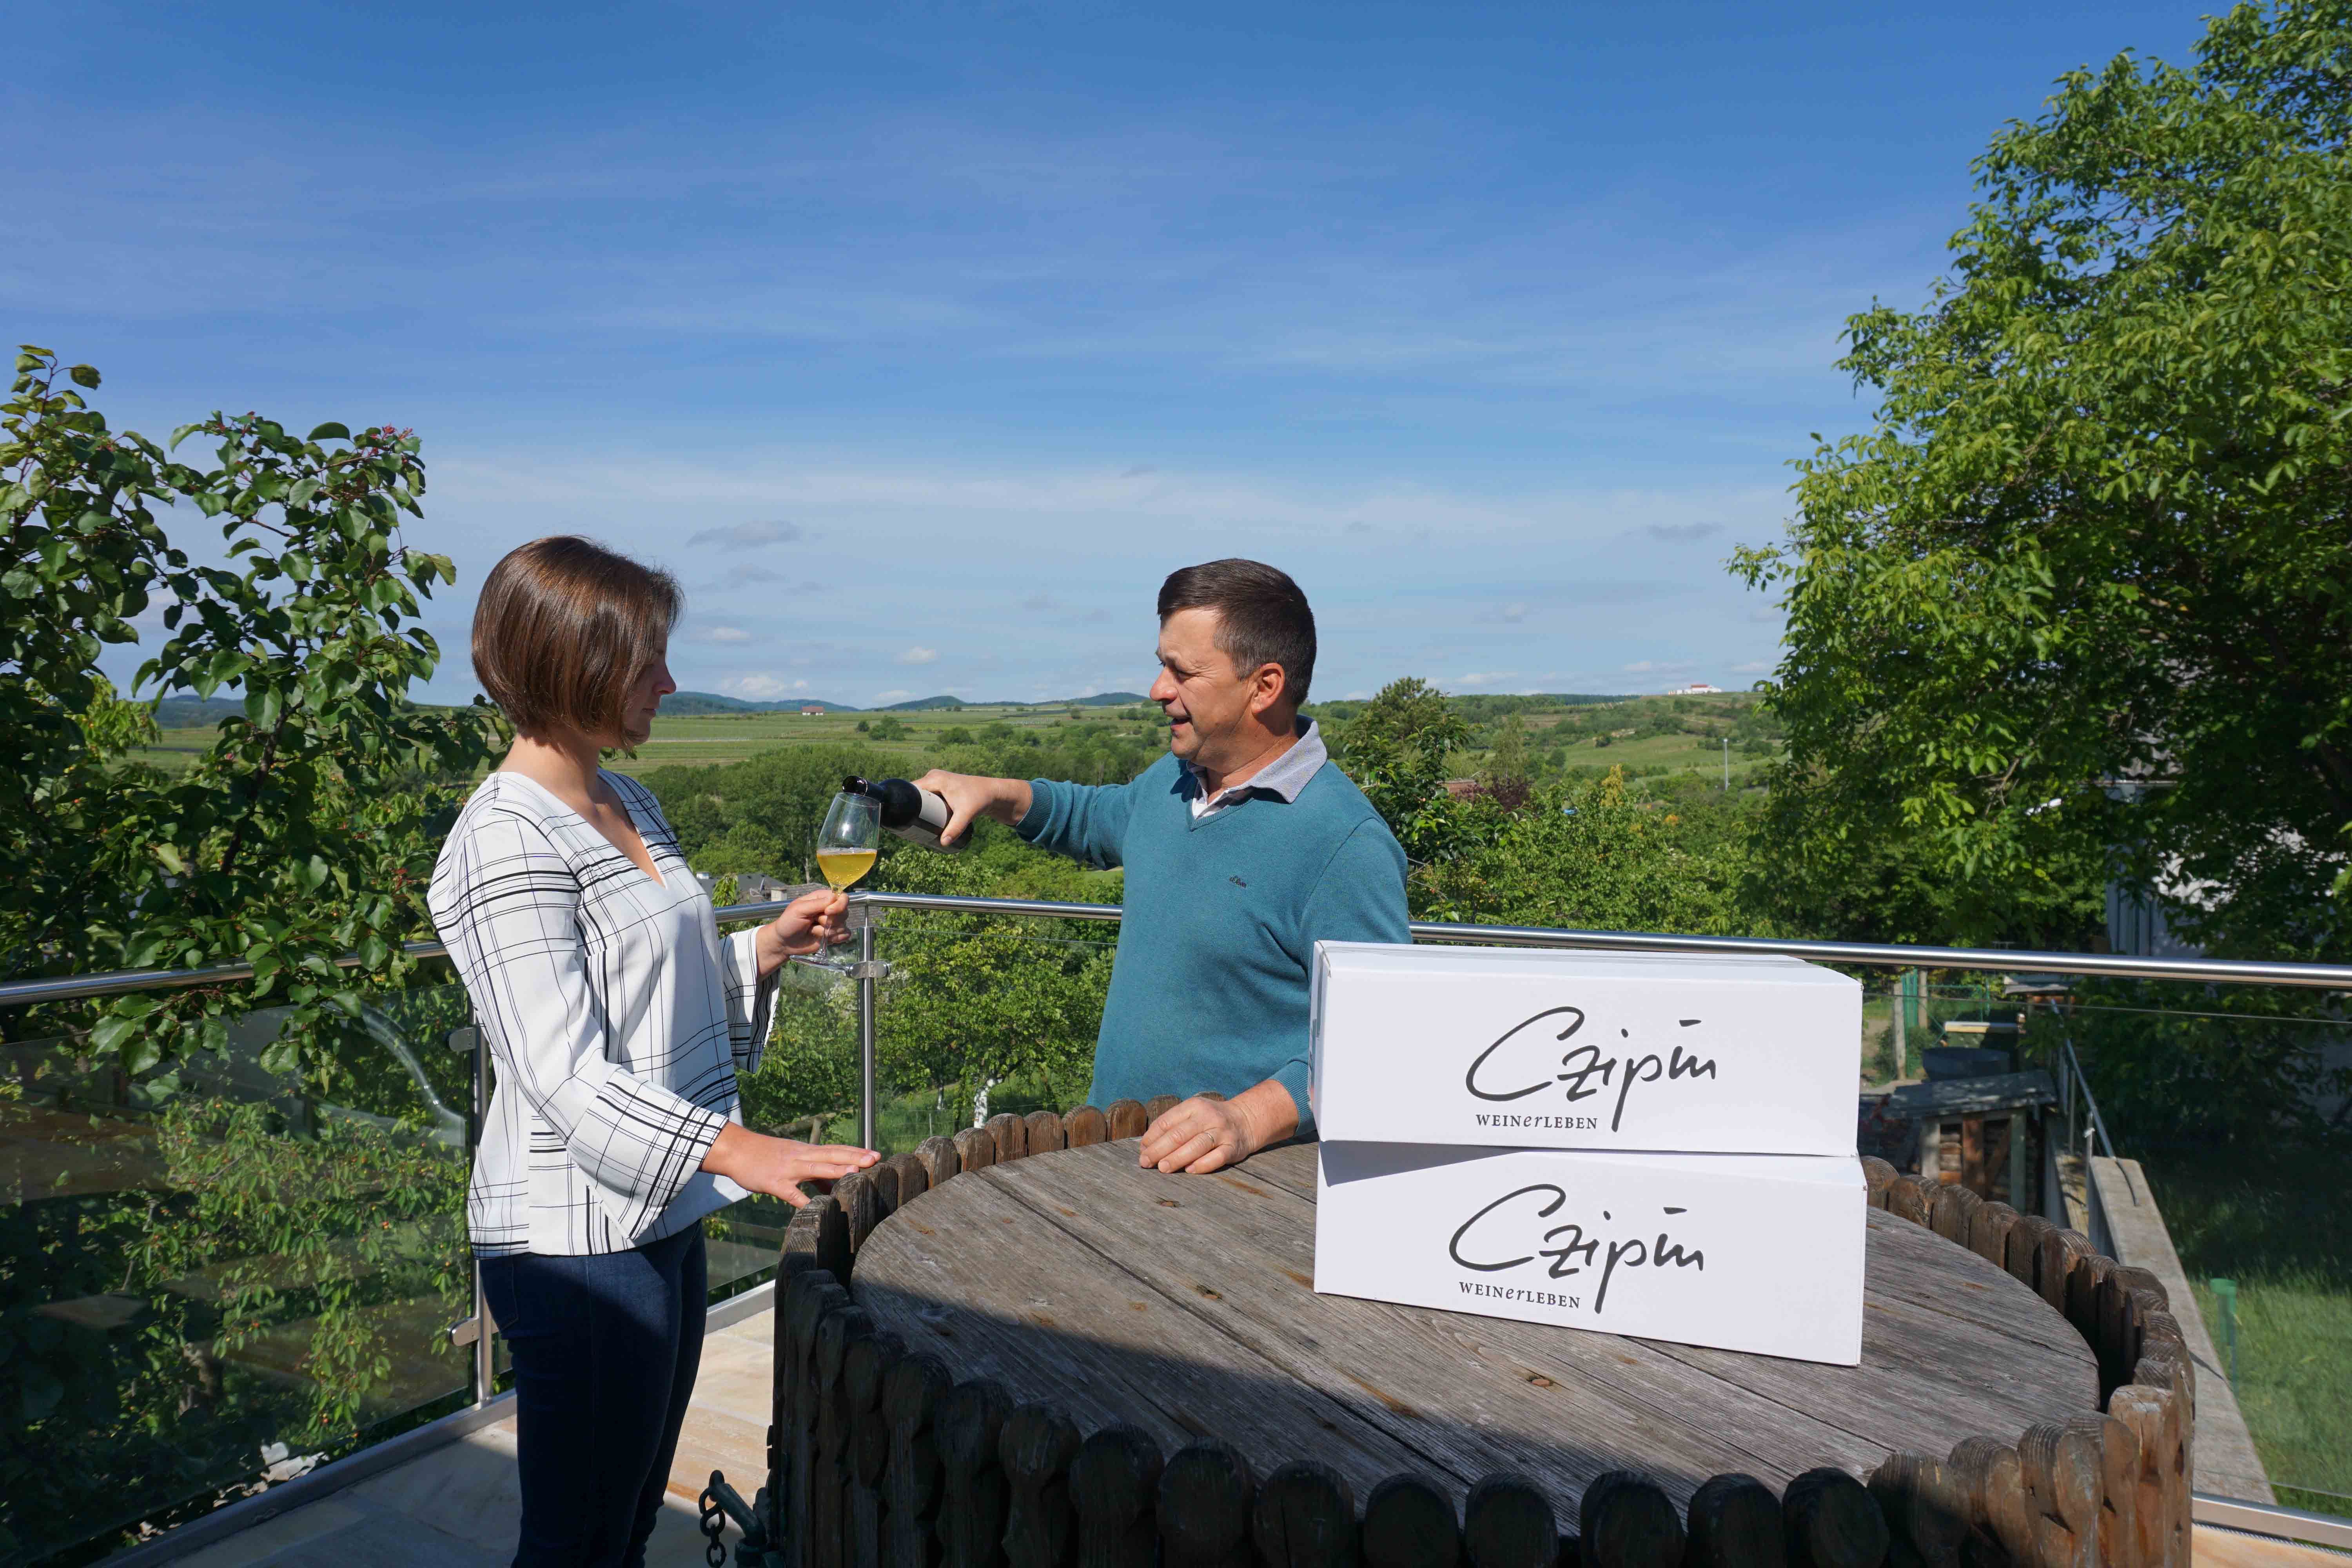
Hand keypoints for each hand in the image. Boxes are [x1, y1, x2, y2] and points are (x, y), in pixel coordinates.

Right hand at [702, 1122, 877, 1206]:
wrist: (736, 1149)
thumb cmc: (766, 1156)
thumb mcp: (793, 1159)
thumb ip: (814, 1173)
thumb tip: (834, 1186)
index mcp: (807, 1151)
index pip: (836, 1149)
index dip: (856, 1151)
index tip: (876, 1154)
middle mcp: (801, 1157)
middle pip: (831, 1155)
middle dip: (854, 1157)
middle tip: (875, 1159)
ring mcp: (788, 1170)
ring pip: (815, 1169)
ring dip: (835, 1170)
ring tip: (856, 1171)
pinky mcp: (774, 1183)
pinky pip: (791, 1193)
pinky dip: (802, 1200)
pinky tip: (814, 1208)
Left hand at [754, 888, 849, 974]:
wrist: (784, 943)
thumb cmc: (788, 923)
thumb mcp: (799, 910)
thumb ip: (817, 904)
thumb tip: (835, 897)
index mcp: (822, 899)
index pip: (842, 897)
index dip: (838, 905)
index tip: (827, 912)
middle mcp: (830, 909)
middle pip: (844, 912)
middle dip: (829, 921)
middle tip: (814, 923)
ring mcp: (832, 923)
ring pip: (843, 925)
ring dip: (827, 932)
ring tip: (813, 931)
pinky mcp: (833, 935)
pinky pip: (845, 935)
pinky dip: (836, 939)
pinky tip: (824, 939)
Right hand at [911, 769, 1031, 847]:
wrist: (993, 792)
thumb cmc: (980, 799)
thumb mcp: (966, 814)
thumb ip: (955, 828)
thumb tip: (943, 844)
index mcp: (935, 779)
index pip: (911, 789)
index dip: (904, 802)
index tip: (900, 818)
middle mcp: (933, 777)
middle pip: (914, 793)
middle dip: (910, 808)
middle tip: (905, 826)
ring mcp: (937, 781)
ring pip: (920, 795)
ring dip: (915, 807)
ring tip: (909, 824)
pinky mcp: (941, 786)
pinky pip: (927, 795)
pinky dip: (923, 804)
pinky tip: (918, 816)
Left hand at [1138, 1080, 1298, 1174]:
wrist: (1244, 1120)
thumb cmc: (1209, 1120)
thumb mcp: (1192, 1114)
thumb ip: (1172, 1125)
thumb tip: (1146, 1146)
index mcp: (1193, 1106)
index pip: (1167, 1121)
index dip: (1152, 1137)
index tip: (1142, 1150)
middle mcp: (1208, 1117)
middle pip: (1179, 1135)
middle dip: (1159, 1150)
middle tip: (1146, 1162)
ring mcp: (1221, 1132)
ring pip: (1196, 1146)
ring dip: (1177, 1158)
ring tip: (1162, 1168)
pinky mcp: (1233, 1147)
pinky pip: (1216, 1158)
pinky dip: (1202, 1165)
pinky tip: (1189, 1171)